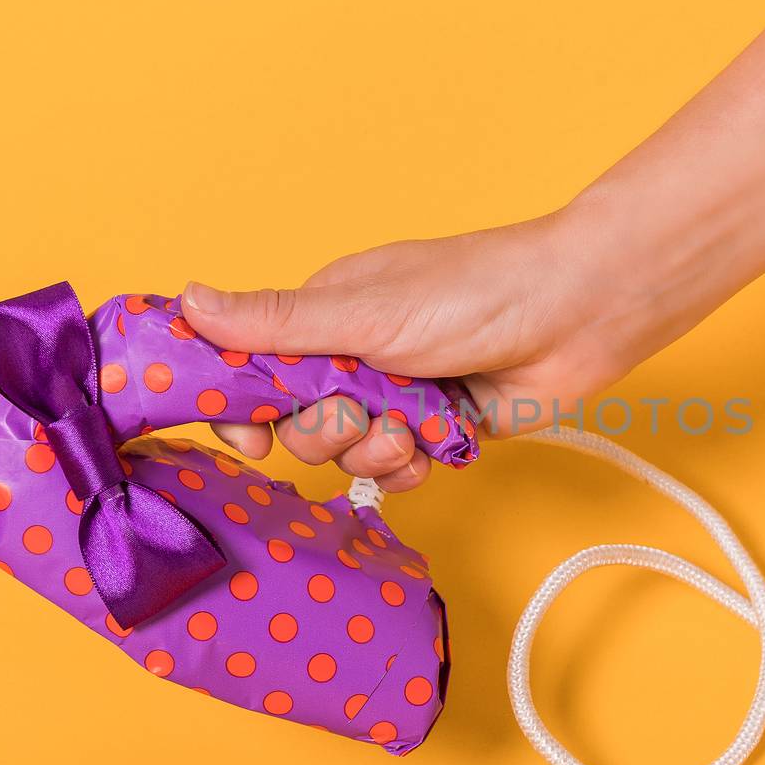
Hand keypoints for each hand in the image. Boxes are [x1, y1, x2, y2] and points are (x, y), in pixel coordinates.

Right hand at [182, 207, 647, 491]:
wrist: (577, 317)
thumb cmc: (476, 292)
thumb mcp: (366, 310)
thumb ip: (276, 323)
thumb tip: (187, 300)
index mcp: (324, 316)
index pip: (251, 370)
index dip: (244, 408)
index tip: (251, 431)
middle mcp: (354, 356)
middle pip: (297, 426)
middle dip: (327, 432)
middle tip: (363, 411)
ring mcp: (396, 395)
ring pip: (347, 455)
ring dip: (376, 451)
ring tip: (413, 425)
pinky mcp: (436, 429)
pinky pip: (396, 472)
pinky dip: (412, 467)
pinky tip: (435, 446)